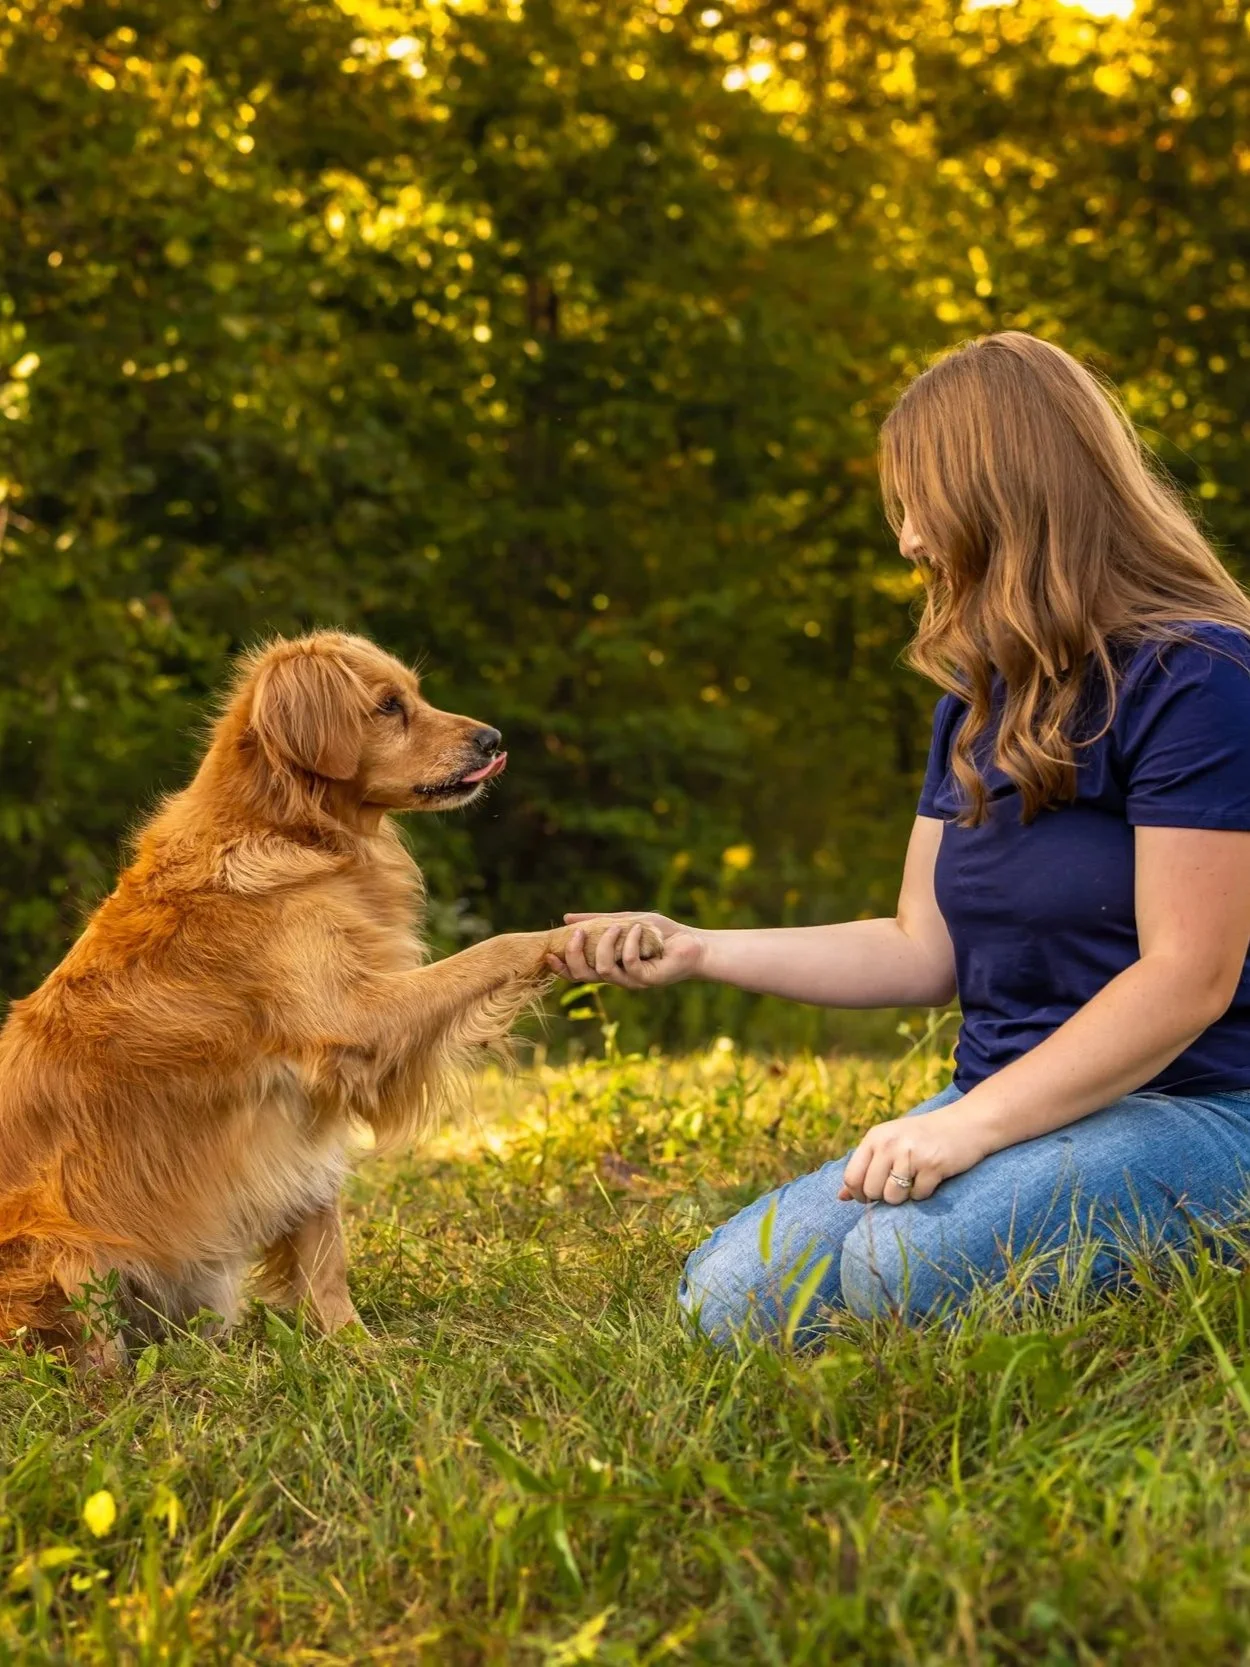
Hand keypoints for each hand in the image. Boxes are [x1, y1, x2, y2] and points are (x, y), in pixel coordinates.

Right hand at [546, 910, 705, 988]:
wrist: (694, 943)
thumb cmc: (661, 934)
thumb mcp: (625, 921)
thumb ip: (597, 922)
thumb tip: (566, 918)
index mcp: (609, 966)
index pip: (577, 973)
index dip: (561, 967)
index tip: (549, 953)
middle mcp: (617, 977)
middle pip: (583, 975)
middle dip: (575, 955)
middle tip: (578, 933)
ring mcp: (631, 980)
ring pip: (602, 969)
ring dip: (605, 944)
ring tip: (618, 926)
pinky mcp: (647, 979)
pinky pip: (627, 963)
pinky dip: (629, 943)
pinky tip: (637, 931)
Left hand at [838, 1107, 989, 1204]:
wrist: (966, 1123)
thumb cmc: (923, 1137)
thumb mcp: (889, 1144)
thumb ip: (865, 1167)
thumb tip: (840, 1197)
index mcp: (875, 1137)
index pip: (851, 1177)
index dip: (858, 1194)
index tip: (871, 1195)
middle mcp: (890, 1144)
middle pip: (871, 1191)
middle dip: (884, 1196)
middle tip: (899, 1185)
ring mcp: (911, 1154)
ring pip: (893, 1197)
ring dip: (904, 1197)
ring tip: (915, 1179)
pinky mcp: (933, 1165)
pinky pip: (918, 1196)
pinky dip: (925, 1192)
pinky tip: (932, 1177)